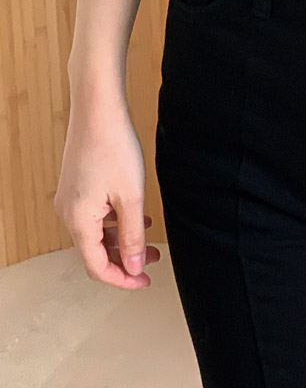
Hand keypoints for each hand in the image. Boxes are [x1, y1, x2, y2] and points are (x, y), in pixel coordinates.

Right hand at [54, 98, 160, 288]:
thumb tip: (135, 266)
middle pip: (95, 251)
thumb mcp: (131, 196)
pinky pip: (95, 214)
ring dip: (121, 239)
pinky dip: (114, 221)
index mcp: (79, 222)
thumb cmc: (114, 148)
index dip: (122, 279)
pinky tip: (136, 215)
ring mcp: (71, 198)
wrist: (98, 110)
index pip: (97, 267)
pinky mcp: (77, 185)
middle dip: (124, 259)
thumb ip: (134, 235)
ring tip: (150, 239)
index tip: (145, 281)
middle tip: (152, 261)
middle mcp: (68, 214)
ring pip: (96, 232)